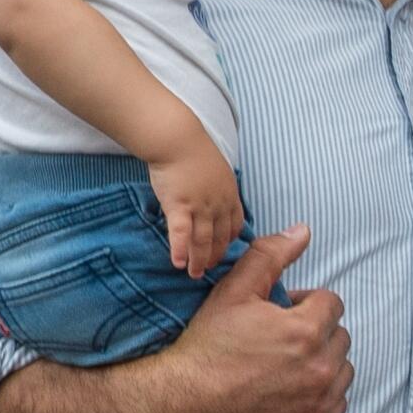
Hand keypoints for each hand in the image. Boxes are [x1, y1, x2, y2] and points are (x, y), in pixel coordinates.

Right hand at [126, 225, 349, 412]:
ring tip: (285, 366)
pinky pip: (336, 404)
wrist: (185, 404)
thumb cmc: (208, 346)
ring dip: (322, 363)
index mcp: (306, 331)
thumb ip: (271, 256)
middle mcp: (321, 369)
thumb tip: (303, 231)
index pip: (331, 303)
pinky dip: (320, 396)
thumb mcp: (234, 291)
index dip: (304, 304)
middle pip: (339, 337)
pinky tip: (288, 392)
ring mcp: (320, 404)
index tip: (280, 315)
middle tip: (280, 341)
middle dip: (316, 333)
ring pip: (342, 371)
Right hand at [152, 138, 243, 276]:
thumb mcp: (214, 168)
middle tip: (208, 268)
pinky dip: (181, 250)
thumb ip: (214, 185)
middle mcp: (219, 204)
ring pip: (203, 240)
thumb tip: (208, 192)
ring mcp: (201, 206)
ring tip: (194, 273)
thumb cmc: (192, 149)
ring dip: (199, 259)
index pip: (234, 224)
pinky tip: (178, 263)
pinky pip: (182, 234)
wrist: (177, 139)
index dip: (229, 239)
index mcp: (229, 194)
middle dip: (215, 254)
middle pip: (220, 237)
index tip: (224, 248)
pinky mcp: (180, 206)